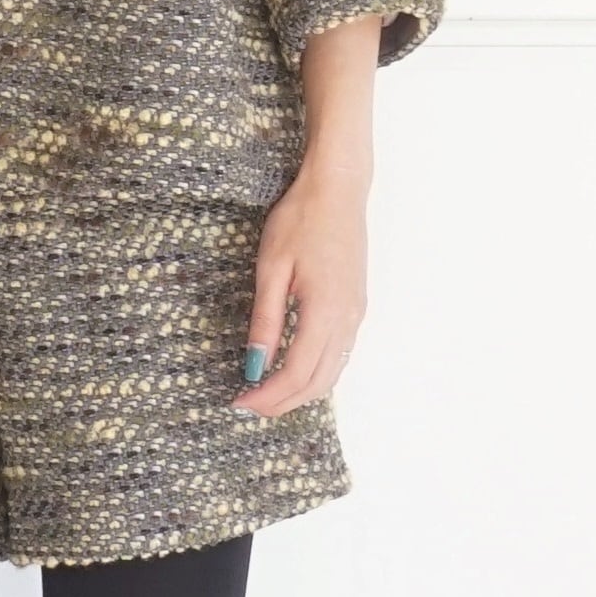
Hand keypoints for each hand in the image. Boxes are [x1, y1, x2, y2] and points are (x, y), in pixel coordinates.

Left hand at [234, 161, 367, 414]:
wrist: (338, 190)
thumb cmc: (301, 219)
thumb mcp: (272, 268)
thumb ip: (266, 320)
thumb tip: (255, 364)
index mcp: (325, 311)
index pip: (296, 373)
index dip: (268, 395)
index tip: (239, 402)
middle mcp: (347, 319)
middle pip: (318, 383)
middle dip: (283, 402)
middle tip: (248, 406)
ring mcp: (356, 314)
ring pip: (332, 373)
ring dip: (300, 391)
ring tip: (266, 392)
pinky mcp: (356, 307)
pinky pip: (339, 354)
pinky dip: (316, 373)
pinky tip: (292, 368)